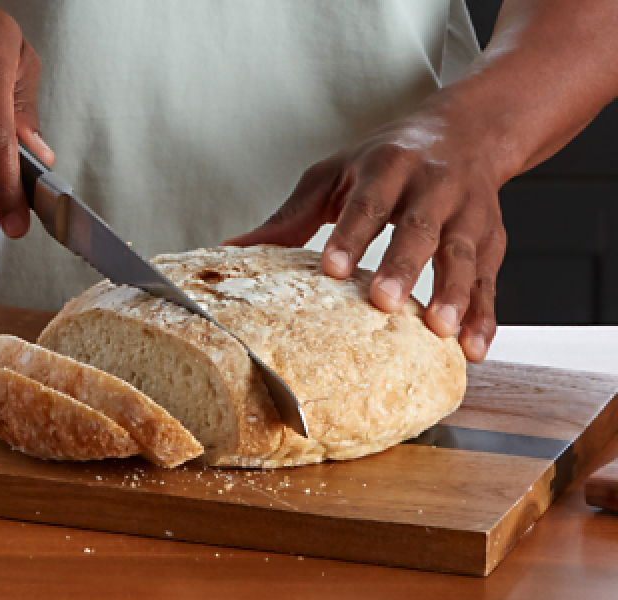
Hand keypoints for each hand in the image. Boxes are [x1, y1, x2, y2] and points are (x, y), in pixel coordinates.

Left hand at [225, 99, 507, 361]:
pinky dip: (486, 313)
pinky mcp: (492, 238)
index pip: (367, 203)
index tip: (331, 269)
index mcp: (387, 166)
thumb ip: (291, 217)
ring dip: (454, 292)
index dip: (350, 235)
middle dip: (403, 264)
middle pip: (419, 226)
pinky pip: (491, 278)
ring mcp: (467, 211)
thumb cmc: (388, 158)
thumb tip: (233, 249)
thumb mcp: (336, 175)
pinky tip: (473, 347)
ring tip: (440, 330)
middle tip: (385, 301)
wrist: (465, 131)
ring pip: (463, 252)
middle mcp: (432, 185)